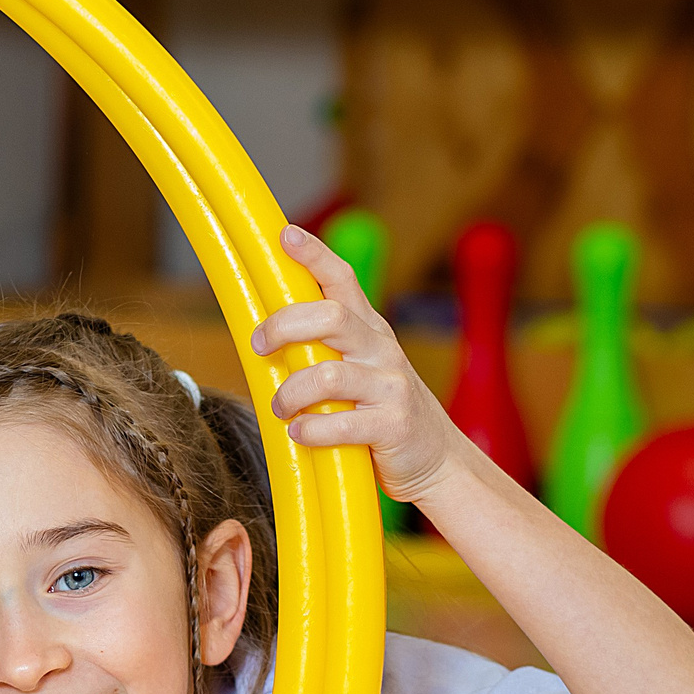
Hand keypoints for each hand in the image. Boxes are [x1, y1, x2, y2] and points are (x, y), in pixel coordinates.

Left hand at [250, 223, 466, 504]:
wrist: (434, 459)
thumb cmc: (378, 412)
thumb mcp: (355, 370)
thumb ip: (319, 350)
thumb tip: (259, 337)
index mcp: (367, 331)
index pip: (342, 280)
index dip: (313, 255)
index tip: (284, 234)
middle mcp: (381, 349)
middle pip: (330, 316)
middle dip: (284, 326)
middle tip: (259, 346)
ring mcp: (390, 386)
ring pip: (329, 374)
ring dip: (292, 392)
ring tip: (282, 409)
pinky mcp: (393, 425)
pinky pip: (342, 424)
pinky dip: (312, 431)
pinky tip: (301, 434)